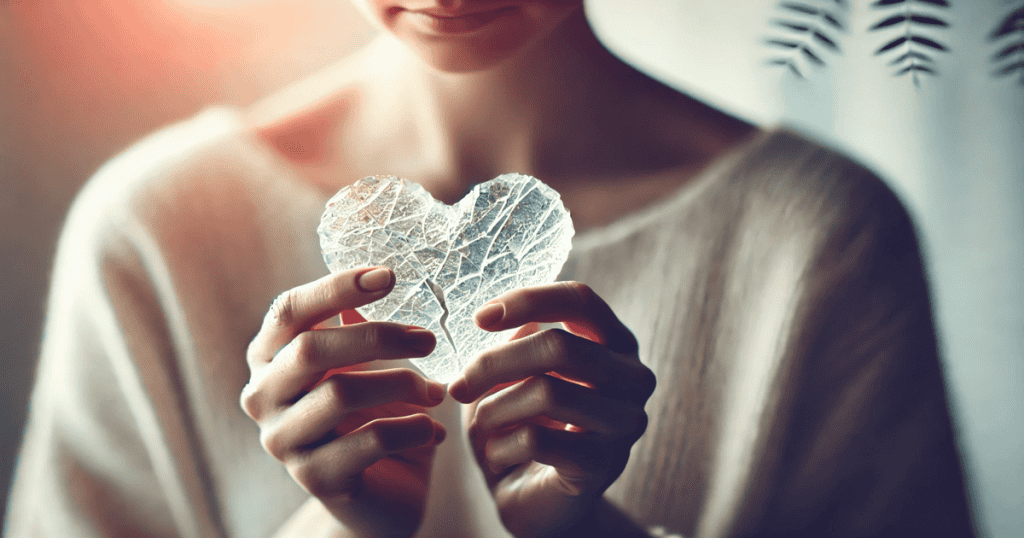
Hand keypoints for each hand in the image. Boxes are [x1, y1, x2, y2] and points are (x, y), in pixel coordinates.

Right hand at [240, 267, 446, 537]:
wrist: (377, 501)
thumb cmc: (371, 418)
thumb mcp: (365, 367)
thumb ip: (358, 328)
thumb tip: (377, 276)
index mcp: (269, 358)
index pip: (289, 311)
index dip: (335, 287)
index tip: (388, 276)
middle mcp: (263, 397)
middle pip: (312, 349)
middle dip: (379, 337)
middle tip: (428, 339)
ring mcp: (282, 440)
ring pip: (340, 394)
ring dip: (402, 385)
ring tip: (436, 392)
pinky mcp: (314, 479)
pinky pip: (368, 441)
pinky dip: (411, 428)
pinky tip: (434, 429)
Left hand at [449, 282, 655, 537]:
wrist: (539, 503)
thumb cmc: (527, 427)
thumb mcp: (515, 377)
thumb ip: (516, 343)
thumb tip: (504, 323)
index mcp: (615, 343)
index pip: (581, 299)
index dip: (529, 300)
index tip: (480, 318)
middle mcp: (632, 377)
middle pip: (558, 345)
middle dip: (495, 363)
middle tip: (459, 385)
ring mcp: (625, 423)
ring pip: (546, 391)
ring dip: (495, 409)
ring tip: (481, 425)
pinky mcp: (604, 465)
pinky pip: (537, 440)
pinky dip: (501, 446)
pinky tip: (497, 456)